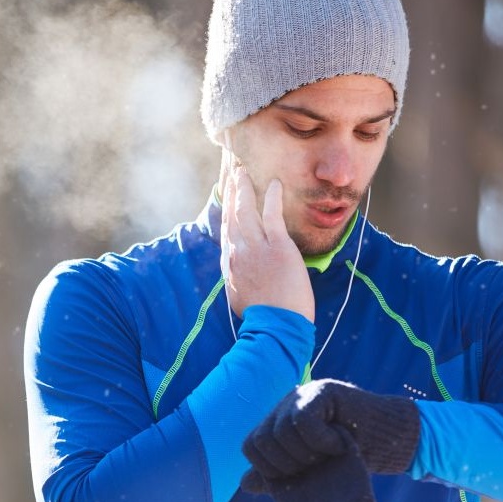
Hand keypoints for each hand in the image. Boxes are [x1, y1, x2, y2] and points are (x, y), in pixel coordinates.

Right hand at [220, 156, 313, 322]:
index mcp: (230, 266)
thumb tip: (241, 277)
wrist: (275, 328)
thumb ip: (240, 281)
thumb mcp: (242, 299)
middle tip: (232, 176)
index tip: (226, 200)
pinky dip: (271, 197)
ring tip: (243, 173)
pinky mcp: (277, 247)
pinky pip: (271, 215)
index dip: (225, 213)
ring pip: (245, 211)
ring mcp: (255, 249)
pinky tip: (273, 183)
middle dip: (230, 194)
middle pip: (230, 217)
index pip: (226, 233)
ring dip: (243, 189)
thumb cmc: (264, 320)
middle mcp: (237, 254)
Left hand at [242, 379, 420, 478]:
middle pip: (261, 440)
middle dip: (285, 464)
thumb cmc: (348, 459)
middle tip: (314, 468)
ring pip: (281, 431)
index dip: (268, 468)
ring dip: (305, 453)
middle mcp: (284, 407)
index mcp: (276, 424)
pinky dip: (319, 440)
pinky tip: (338, 445)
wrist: (387, 441)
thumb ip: (279, 475)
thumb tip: (244, 483)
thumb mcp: (308, 472)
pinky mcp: (322, 391)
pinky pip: (303, 420)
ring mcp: (302, 396)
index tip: (296, 477)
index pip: (251, 446)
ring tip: (327, 456)